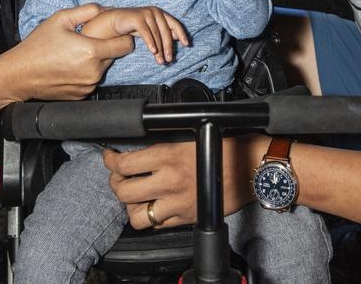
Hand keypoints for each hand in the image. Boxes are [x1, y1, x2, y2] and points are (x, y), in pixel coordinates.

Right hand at [2, 3, 133, 101]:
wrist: (18, 74)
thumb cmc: (37, 45)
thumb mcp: (61, 18)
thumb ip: (88, 10)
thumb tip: (106, 9)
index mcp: (91, 52)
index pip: (126, 45)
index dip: (124, 37)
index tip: (116, 33)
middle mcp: (93, 72)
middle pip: (114, 56)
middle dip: (106, 47)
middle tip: (88, 41)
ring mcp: (87, 86)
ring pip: (102, 69)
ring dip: (95, 61)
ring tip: (75, 53)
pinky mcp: (81, 95)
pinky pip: (91, 80)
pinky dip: (86, 73)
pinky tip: (70, 66)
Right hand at [82, 6, 188, 64]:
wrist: (116, 21)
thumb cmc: (135, 26)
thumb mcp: (151, 31)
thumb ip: (163, 33)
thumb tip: (178, 38)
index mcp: (161, 14)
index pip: (175, 24)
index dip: (182, 34)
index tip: (186, 45)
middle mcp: (156, 11)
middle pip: (167, 31)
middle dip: (169, 47)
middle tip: (169, 60)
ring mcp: (147, 13)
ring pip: (157, 34)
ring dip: (160, 49)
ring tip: (160, 60)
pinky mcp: (138, 17)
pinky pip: (147, 32)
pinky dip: (151, 43)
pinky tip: (153, 51)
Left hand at [103, 134, 263, 228]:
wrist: (251, 167)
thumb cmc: (227, 146)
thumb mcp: (191, 134)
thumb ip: (165, 143)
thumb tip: (142, 148)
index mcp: (168, 155)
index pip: (124, 163)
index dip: (110, 160)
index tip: (109, 157)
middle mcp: (168, 181)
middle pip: (123, 190)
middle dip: (115, 182)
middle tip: (117, 176)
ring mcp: (176, 203)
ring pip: (135, 214)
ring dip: (129, 205)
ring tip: (132, 195)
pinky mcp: (185, 218)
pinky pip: (156, 225)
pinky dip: (149, 218)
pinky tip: (151, 207)